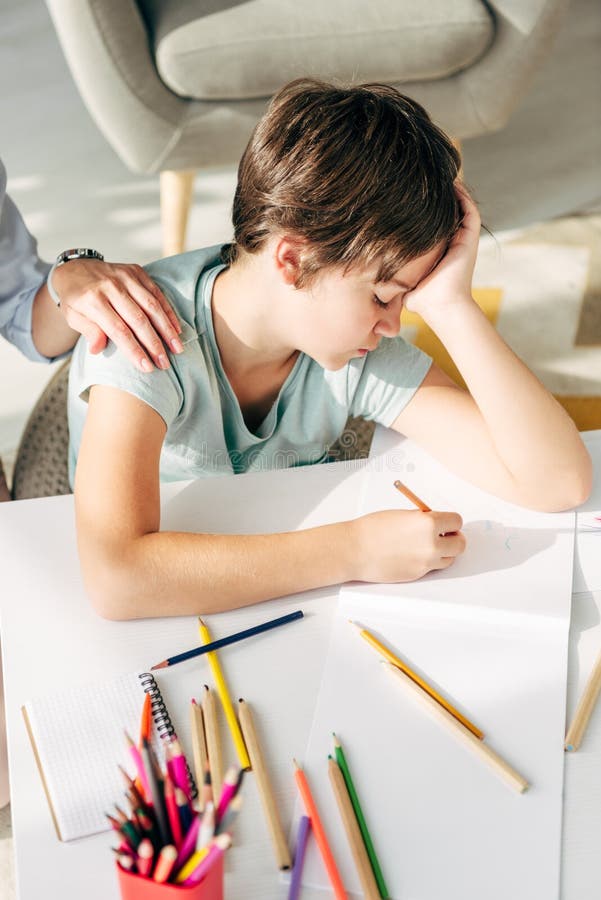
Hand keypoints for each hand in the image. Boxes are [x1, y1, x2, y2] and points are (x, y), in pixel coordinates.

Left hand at [51, 258, 183, 371]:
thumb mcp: (73, 317)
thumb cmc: (75, 298)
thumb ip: (88, 331)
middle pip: (138, 319)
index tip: (147, 367)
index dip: (134, 350)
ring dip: (167, 329)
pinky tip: (176, 329)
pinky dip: (168, 312)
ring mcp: (125, 277)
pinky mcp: (136, 271)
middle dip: (154, 344)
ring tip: (177, 348)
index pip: (118, 330)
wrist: (75, 267)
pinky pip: (156, 292)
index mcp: (92, 300)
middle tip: (165, 363)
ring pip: (152, 306)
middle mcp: (111, 286)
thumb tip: (98, 349)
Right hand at [349, 509, 464, 582]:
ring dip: (444, 552)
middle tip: (444, 535)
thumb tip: (438, 524)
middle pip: (460, 544)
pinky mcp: (418, 574)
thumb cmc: (373, 529)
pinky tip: (414, 554)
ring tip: (428, 546)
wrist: (356, 550)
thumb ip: (424, 519)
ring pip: (449, 558)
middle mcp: (432, 544)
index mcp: (428, 523)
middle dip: (453, 538)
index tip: (446, 523)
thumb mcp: (404, 515)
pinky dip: (429, 561)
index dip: (451, 522)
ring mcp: (426, 562)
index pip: (456, 522)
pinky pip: (433, 568)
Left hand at [404, 183, 480, 322]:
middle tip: (427, 178)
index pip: (435, 223)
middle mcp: (453, 243)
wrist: (440, 307)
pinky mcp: (469, 241)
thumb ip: (391, 274)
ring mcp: (463, 241)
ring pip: (462, 208)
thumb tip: (368, 275)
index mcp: (439, 250)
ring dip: (454, 192)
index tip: (411, 194)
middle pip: (449, 212)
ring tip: (441, 175)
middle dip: (440, 196)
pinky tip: (453, 184)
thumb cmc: (421, 300)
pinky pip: (470, 212)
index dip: (426, 209)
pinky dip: (464, 198)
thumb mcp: (402, 282)